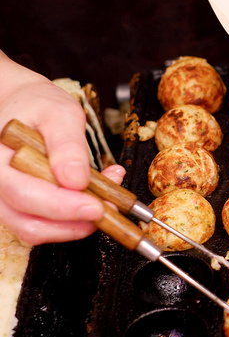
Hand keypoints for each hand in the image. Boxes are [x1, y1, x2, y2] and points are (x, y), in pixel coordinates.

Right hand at [0, 57, 125, 244]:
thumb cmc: (37, 106)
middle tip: (110, 208)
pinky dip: (74, 219)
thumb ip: (68, 145)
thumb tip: (75, 179)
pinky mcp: (22, 207)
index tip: (97, 207)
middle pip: (29, 223)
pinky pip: (45, 224)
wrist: (21, 105)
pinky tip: (96, 196)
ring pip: (37, 230)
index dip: (63, 206)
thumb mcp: (60, 113)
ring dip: (77, 224)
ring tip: (107, 197)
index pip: (24, 194)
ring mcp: (5, 200)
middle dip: (75, 221)